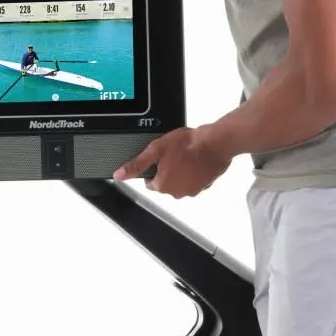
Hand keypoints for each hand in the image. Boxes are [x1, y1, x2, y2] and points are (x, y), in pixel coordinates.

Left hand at [113, 126, 231, 196]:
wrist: (216, 143)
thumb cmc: (189, 144)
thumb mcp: (156, 150)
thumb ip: (136, 164)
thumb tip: (119, 175)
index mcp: (163, 185)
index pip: (150, 183)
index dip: (154, 169)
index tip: (161, 159)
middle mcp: (177, 192)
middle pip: (166, 183)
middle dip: (168, 170)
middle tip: (175, 155)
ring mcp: (193, 191)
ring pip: (181, 182)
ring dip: (182, 172)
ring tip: (187, 157)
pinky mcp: (205, 186)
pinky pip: (195, 181)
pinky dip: (195, 173)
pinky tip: (196, 161)